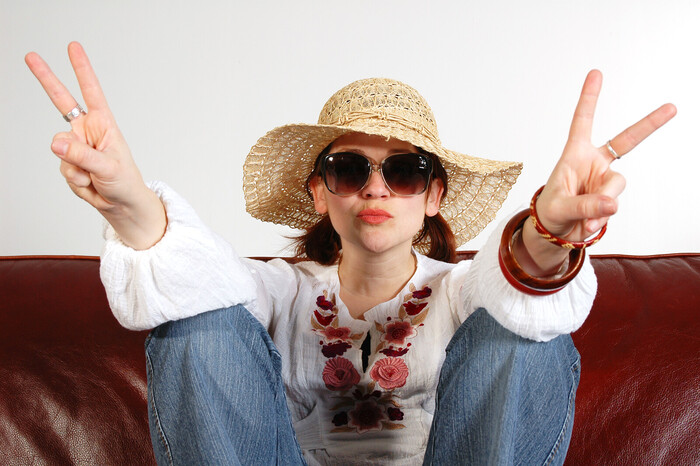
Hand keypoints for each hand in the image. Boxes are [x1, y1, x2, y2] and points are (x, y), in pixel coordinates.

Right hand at [25, 42, 165, 248]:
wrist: (121, 203)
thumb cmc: (124, 181)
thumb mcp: (107, 167)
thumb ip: (81, 155)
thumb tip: (55, 143)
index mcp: (104, 124)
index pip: (91, 92)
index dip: (82, 69)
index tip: (74, 47)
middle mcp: (87, 131)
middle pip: (62, 101)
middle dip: (46, 78)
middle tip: (30, 56)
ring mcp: (75, 146)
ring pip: (60, 149)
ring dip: (76, 167)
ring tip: (95, 176)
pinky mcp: (68, 162)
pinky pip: (62, 167)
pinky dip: (75, 179)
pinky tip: (89, 182)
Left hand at [519, 70, 675, 273]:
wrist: (555, 232)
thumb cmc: (551, 211)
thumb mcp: (560, 207)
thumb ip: (584, 205)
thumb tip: (611, 204)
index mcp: (574, 154)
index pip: (583, 121)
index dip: (589, 98)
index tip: (596, 73)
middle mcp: (594, 162)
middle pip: (627, 141)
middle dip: (650, 124)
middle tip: (673, 107)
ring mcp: (605, 179)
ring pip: (617, 184)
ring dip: (603, 203)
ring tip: (585, 219)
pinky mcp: (611, 196)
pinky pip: (613, 205)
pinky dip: (600, 218)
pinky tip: (587, 226)